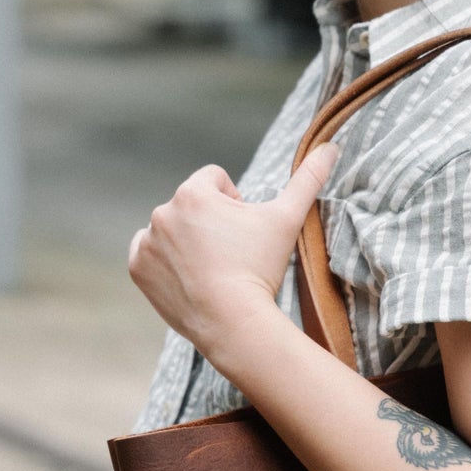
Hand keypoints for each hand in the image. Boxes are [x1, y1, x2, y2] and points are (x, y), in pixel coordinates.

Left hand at [127, 142, 340, 362]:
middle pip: (193, 205)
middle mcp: (162, 211)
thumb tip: (332, 146)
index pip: (216, 180)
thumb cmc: (260, 268)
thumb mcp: (287, 219)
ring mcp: (148, 241)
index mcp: (193, 192)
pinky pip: (150, 253)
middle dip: (211, 223)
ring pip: (173, 229)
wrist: (234, 323)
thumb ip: (308, 179)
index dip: (236, 203)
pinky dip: (166, 262)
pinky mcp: (138, 268)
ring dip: (189, 240)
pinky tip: (190, 277)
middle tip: (232, 255)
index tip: (244, 232)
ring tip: (212, 269)